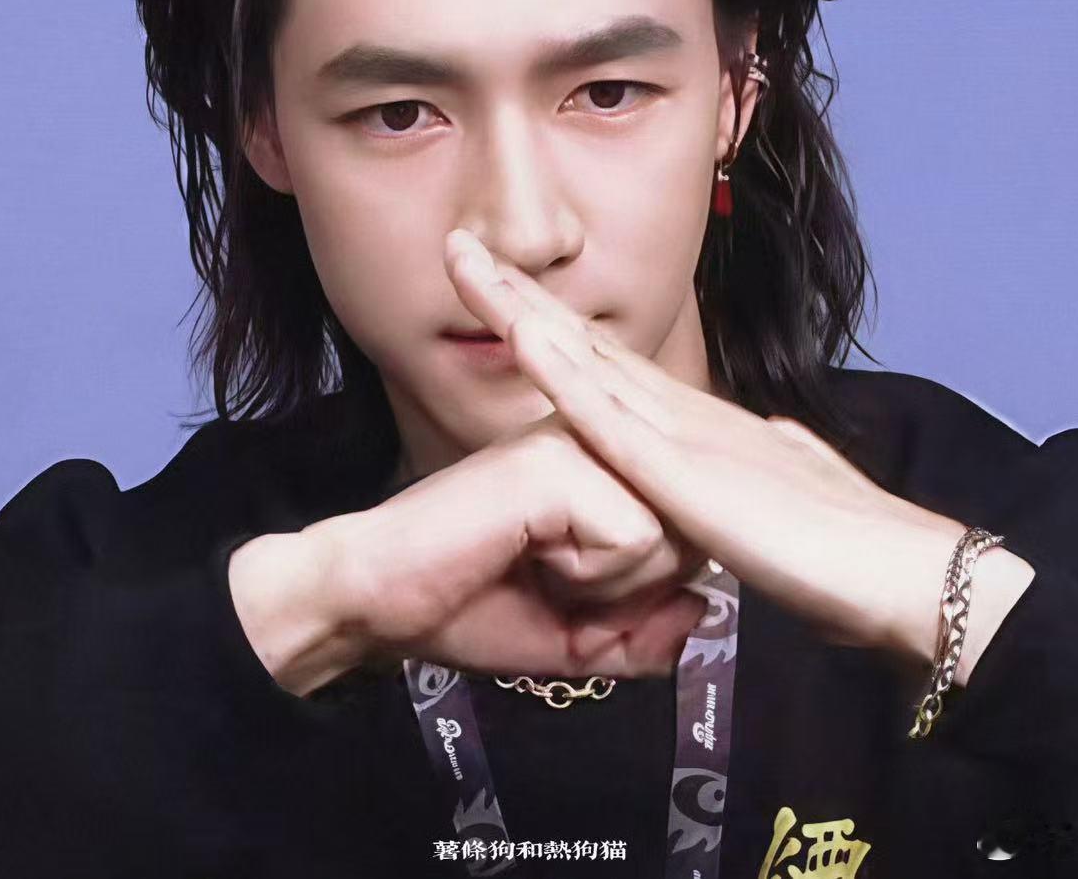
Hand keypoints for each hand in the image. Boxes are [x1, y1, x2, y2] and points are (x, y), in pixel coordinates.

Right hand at [318, 412, 712, 680]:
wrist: (375, 604)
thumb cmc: (463, 608)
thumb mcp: (578, 640)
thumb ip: (647, 634)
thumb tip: (703, 609)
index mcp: (598, 462)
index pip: (685, 529)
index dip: (642, 592)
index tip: (565, 587)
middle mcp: (593, 437)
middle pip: (689, 534)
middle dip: (632, 595)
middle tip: (552, 584)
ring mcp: (576, 440)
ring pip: (670, 537)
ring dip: (610, 587)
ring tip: (538, 566)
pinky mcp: (559, 461)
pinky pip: (635, 539)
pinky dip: (590, 576)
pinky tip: (530, 556)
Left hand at [443, 226, 1031, 665]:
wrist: (899, 576)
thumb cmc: (844, 550)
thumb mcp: (780, 494)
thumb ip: (756, 466)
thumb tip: (758, 441)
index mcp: (693, 424)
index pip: (602, 363)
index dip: (547, 320)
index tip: (498, 286)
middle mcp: (680, 412)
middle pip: (580, 342)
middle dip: (516, 294)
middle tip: (458, 246)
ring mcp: (683, 433)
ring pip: (583, 359)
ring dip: (521, 308)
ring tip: (465, 261)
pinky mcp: (687, 471)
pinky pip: (611, 416)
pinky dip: (562, 372)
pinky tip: (522, 335)